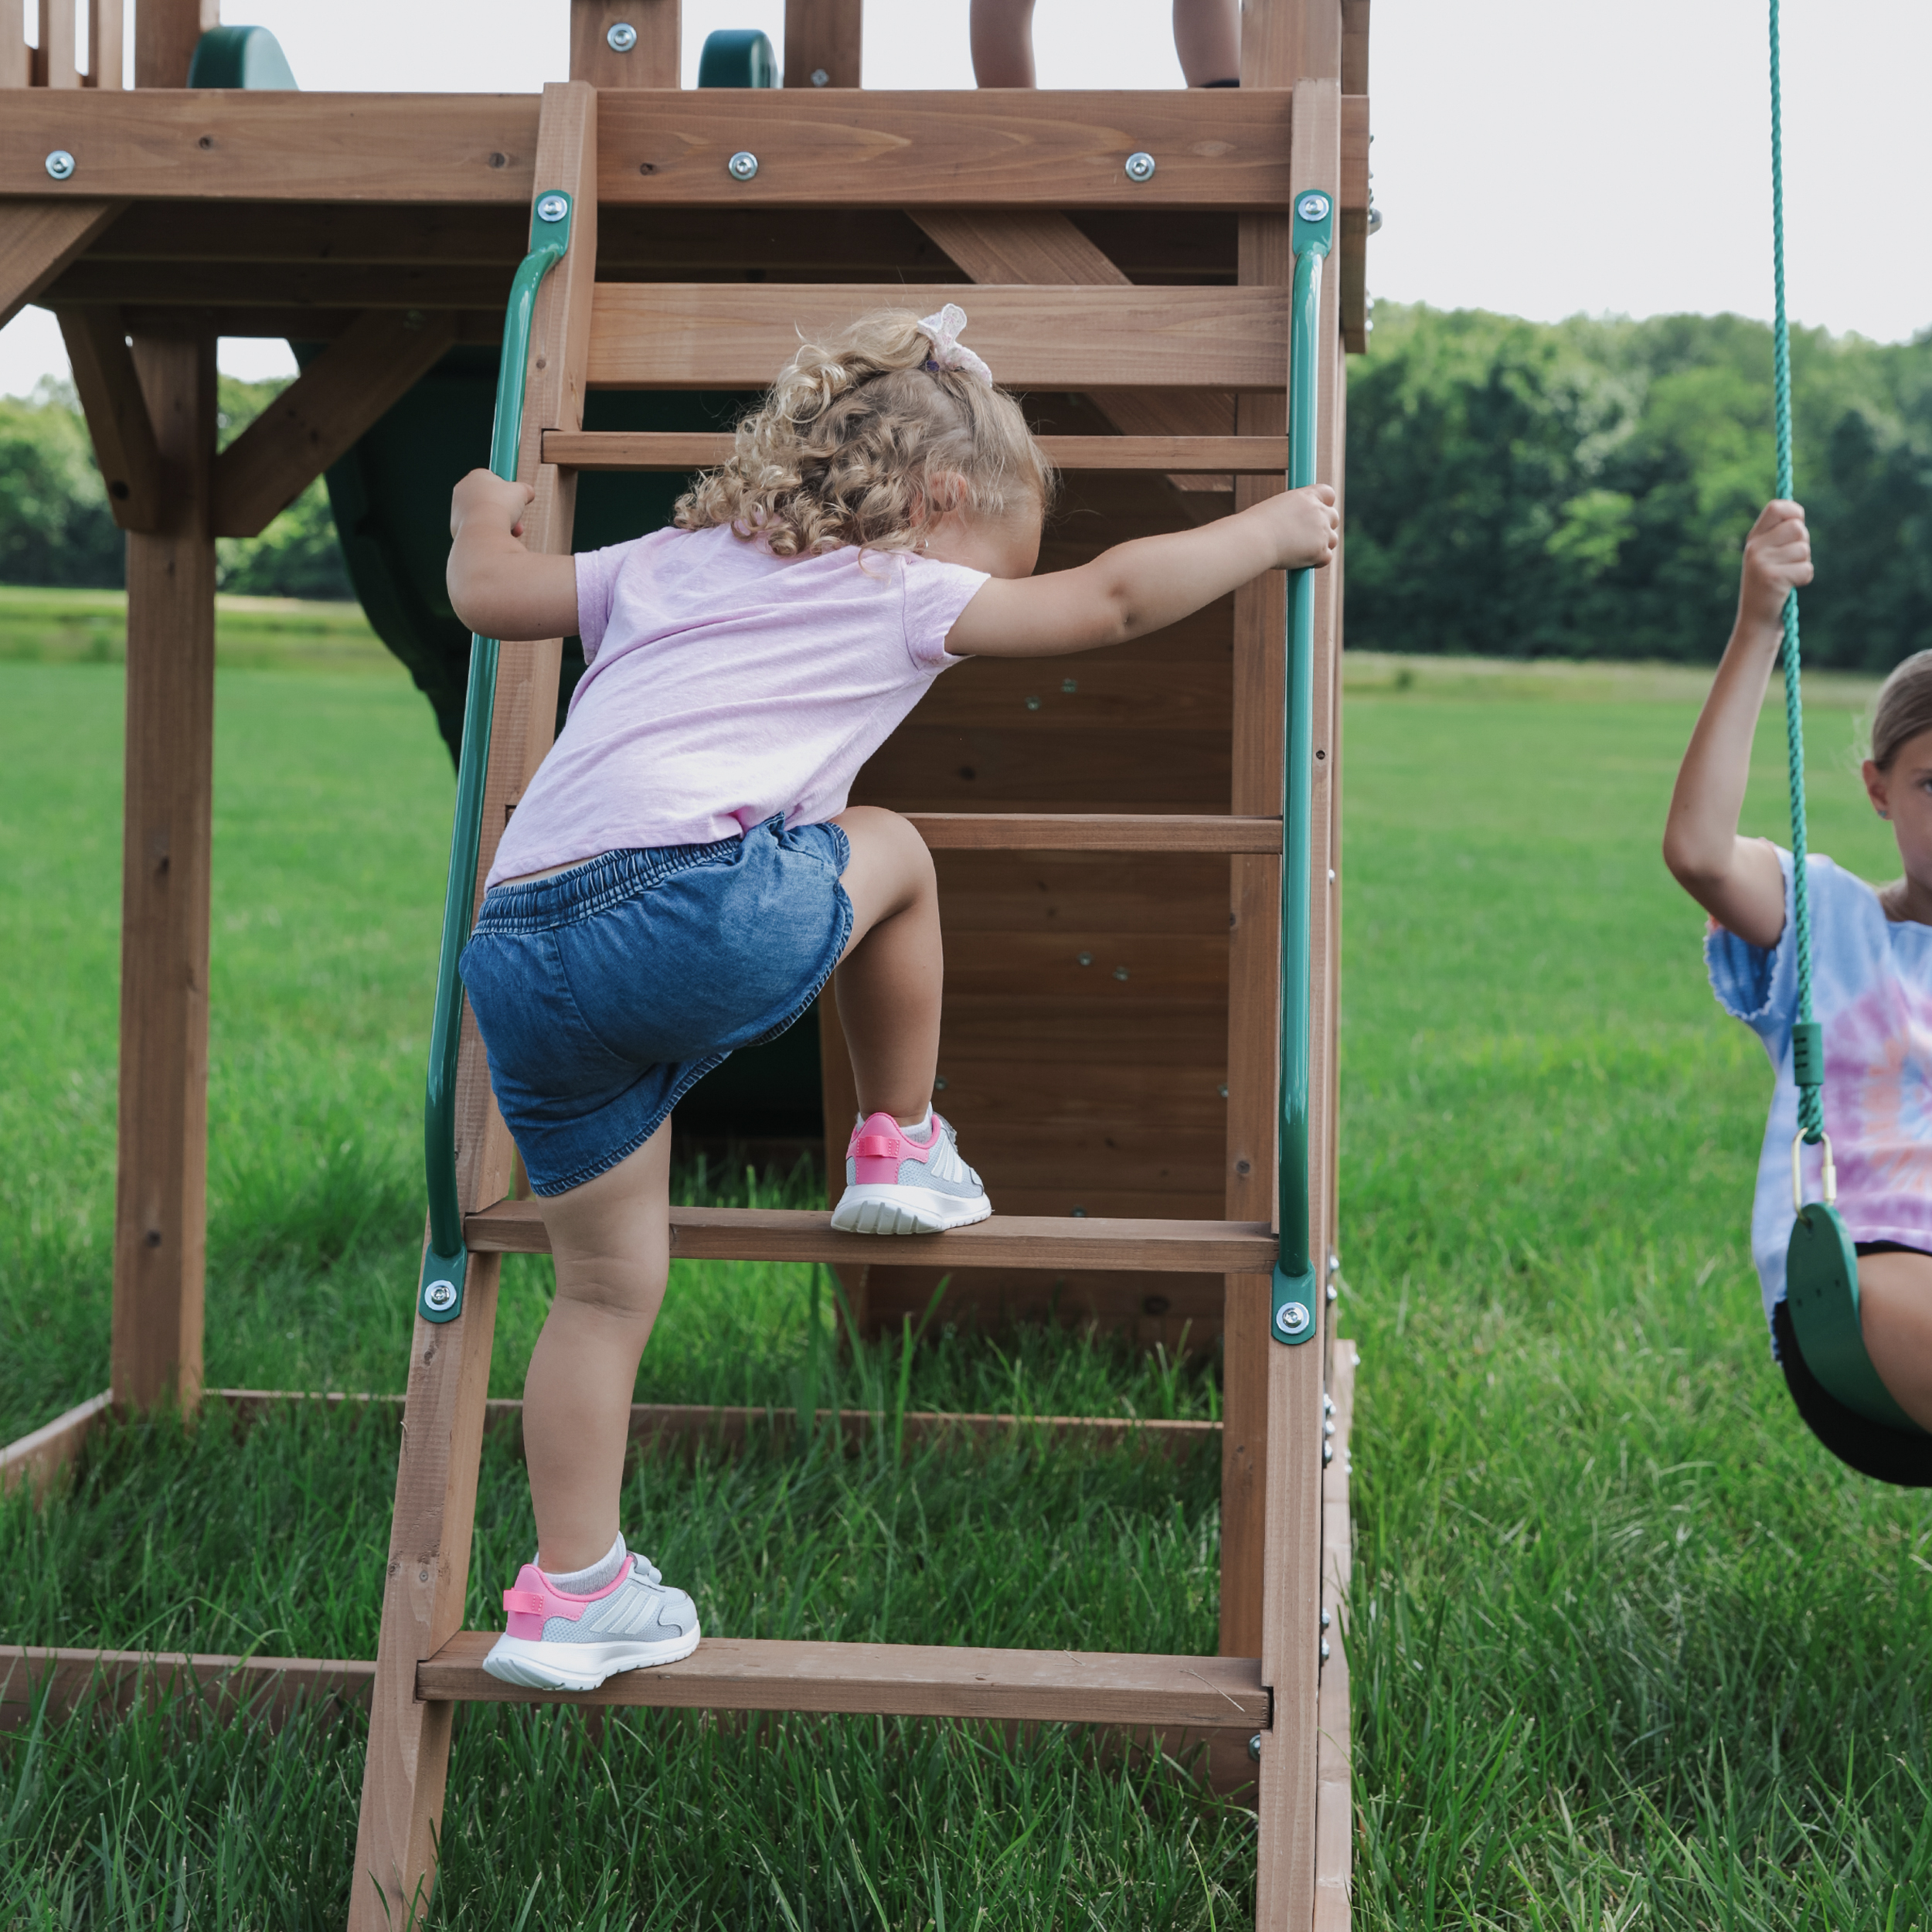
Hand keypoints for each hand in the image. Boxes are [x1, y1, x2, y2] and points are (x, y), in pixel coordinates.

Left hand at [451, 468, 534, 541]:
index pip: (493, 479)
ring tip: (512, 529)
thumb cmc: (500, 506)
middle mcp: (463, 489)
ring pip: (485, 514)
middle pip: (490, 498)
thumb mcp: (522, 491)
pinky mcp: (457, 526)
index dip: (507, 490)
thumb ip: (526, 489)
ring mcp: (458, 508)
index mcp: (476, 475)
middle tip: (516, 516)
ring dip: (501, 521)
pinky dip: (489, 531)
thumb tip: (529, 492)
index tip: (515, 497)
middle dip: (505, 509)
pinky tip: (498, 535)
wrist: (484, 531)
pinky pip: (478, 527)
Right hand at [1263, 483, 1339, 570]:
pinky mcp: (1320, 551)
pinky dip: (1316, 561)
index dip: (1325, 503)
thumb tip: (1295, 524)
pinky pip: (1327, 557)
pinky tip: (1302, 562)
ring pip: (1332, 539)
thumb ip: (1292, 512)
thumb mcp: (1276, 508)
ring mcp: (1321, 531)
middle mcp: (1318, 511)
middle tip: (1307, 536)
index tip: (1317, 511)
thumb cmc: (1256, 526)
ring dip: (1321, 545)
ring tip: (1301, 550)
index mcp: (1306, 496)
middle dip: (1324, 526)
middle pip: (1334, 517)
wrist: (1255, 539)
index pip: (1328, 493)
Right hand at [1738, 498, 1811, 631]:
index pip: (1776, 507)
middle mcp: (1754, 548)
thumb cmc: (1770, 586)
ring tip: (1789, 576)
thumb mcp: (1768, 557)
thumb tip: (1797, 516)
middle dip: (1803, 543)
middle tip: (1792, 561)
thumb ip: (1780, 536)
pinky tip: (1791, 586)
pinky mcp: (1772, 578)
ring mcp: (1761, 563)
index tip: (1798, 523)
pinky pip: (1806, 568)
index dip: (1794, 512)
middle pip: (1797, 528)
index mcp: (1753, 539)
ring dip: (1804, 563)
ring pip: (1803, 549)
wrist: (1757, 621)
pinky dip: (1804, 578)